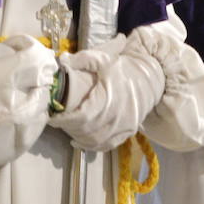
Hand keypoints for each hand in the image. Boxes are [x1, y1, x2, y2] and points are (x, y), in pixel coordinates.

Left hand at [49, 27, 166, 151]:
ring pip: (95, 141)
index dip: (64, 120)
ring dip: (78, 137)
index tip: (53, 116)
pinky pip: (106, 146)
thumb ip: (82, 59)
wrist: (150, 76)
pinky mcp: (127, 132)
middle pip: (86, 131)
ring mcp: (123, 127)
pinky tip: (78, 140)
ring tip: (66, 128)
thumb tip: (62, 61)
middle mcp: (116, 117)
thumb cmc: (122, 68)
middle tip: (57, 120)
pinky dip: (91, 146)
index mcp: (108, 99)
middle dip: (68, 128)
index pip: (82, 117)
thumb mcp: (102, 58)